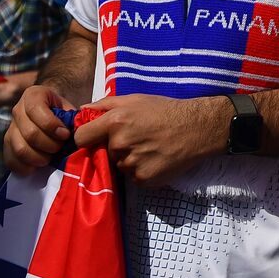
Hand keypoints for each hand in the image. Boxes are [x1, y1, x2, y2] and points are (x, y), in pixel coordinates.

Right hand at [4, 85, 73, 173]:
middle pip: (30, 134)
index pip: (37, 110)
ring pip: (20, 149)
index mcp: (33, 95)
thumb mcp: (70, 108)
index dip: (52, 126)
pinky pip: (12, 161)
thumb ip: (74, 118)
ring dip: (40, 158)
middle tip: (61, 147)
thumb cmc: (63, 112)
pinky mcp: (7, 145)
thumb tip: (79, 133)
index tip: (66, 134)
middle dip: (50, 145)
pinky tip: (39, 165)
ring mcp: (10, 129)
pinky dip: (27, 167)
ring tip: (52, 156)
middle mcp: (17, 110)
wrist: (51, 114)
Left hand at [74, 94, 221, 185]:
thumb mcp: (135, 99)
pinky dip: (141, 170)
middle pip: (104, 153)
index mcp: (115, 122)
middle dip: (116, 147)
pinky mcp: (144, 178)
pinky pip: (133, 177)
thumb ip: (105, 104)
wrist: (197, 128)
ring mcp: (132, 163)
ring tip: (149, 148)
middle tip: (137, 138)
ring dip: (130, 159)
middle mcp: (120, 144)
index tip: (94, 138)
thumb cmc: (166, 110)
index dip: (86, 138)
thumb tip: (82, 110)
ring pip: (119, 166)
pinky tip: (156, 159)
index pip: (81, 138)